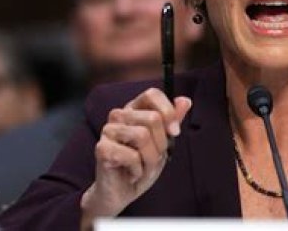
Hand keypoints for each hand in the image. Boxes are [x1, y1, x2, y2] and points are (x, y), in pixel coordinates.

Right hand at [80, 88, 191, 226]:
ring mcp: (108, 130)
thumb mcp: (163, 144)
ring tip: (143, 168)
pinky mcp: (101, 148)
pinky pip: (130, 156)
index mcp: (135, 109)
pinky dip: (137, 170)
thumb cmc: (141, 165)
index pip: (152, 94)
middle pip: (152, 118)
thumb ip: (172, 122)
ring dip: (150, 160)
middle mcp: (119, 115)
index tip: (174, 132)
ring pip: (142, 136)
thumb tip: (185, 100)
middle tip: (154, 158)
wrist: (122, 193)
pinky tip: (131, 174)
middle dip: (161, 145)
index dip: (168, 112)